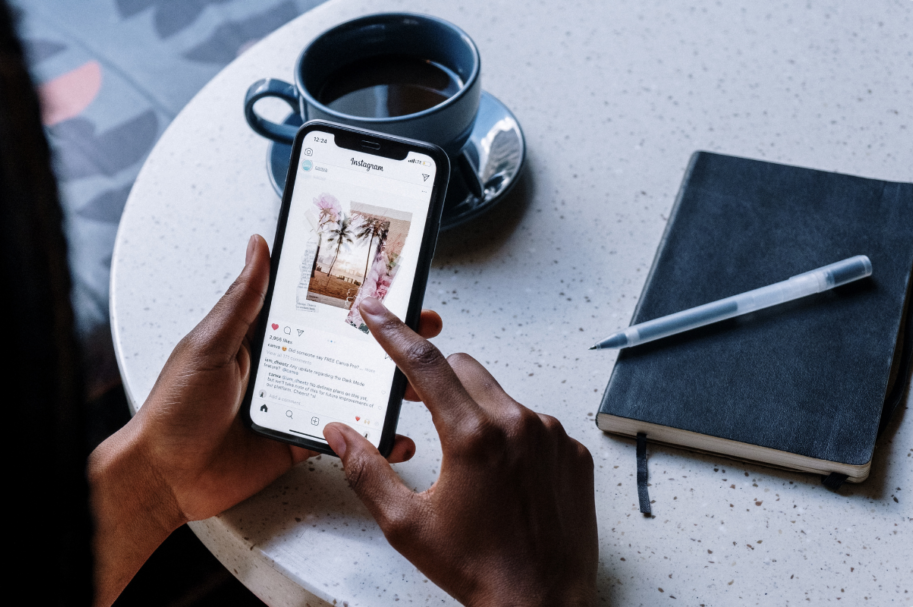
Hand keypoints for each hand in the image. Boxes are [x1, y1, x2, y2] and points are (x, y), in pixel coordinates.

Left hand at [88, 235, 442, 605]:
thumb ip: (242, 300)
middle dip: (391, 337)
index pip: (323, 308)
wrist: (166, 476)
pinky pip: (347, 435)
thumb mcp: (210, 344)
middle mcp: (290, 365)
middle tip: (424, 326)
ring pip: (356, 388)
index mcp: (269, 335)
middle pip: (350, 346)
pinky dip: (374, 436)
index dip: (358, 297)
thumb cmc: (176, 407)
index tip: (393, 283)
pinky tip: (396, 434)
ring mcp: (301, 402)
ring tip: (420, 381)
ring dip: (391, 385)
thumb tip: (258, 247)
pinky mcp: (304, 439)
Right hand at [323, 298, 597, 606]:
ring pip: (500, 396)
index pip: (425, 364)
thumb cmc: (479, 568)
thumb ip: (366, 470)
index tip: (378, 311)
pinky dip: (510, 434)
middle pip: (464, 369)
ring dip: (474, 409)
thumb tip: (340, 434)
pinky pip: (533, 423)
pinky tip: (500, 474)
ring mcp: (551, 437)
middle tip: (413, 401)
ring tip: (464, 458)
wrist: (541, 603)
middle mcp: (518, 425)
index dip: (394, 332)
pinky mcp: (572, 452)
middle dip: (434, 377)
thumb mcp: (406, 524)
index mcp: (473, 437)